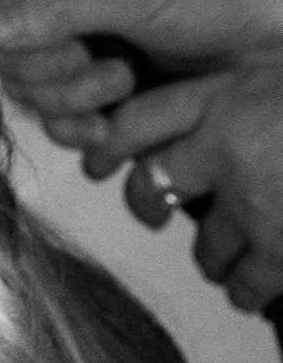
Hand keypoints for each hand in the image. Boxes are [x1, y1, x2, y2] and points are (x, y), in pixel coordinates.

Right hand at [0, 0, 282, 148]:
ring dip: (68, 100)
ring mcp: (69, 42)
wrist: (282, 46)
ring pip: (22, 86)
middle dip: (47, 68)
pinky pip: (52, 118)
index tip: (52, 36)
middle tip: (103, 65)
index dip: (2, 17)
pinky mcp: (90, 89)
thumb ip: (55, 6)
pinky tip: (111, 125)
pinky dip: (78, 129)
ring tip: (124, 84)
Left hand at [82, 66, 282, 311]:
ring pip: (203, 243)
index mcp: (224, 94)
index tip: (98, 158)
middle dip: (147, 204)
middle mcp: (224, 145)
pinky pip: (247, 280)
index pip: (138, 118)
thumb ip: (241, 92)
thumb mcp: (280, 72)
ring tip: (221, 261)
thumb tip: (207, 120)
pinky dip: (248, 289)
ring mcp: (254, 202)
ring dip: (211, 256)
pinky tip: (255, 290)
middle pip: (149, 186)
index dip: (110, 141)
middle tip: (152, 210)